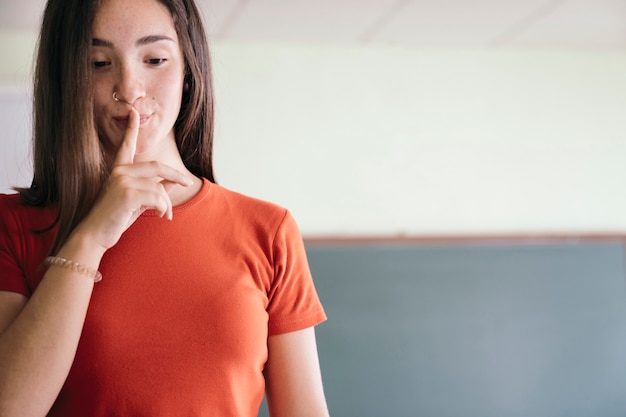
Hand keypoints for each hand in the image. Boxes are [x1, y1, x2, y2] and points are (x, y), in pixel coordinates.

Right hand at [73, 108, 193, 251]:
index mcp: (118, 170)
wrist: (95, 235)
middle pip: (157, 166)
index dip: (131, 128)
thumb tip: (173, 181)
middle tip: (188, 183)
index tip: (134, 111)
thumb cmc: (115, 218)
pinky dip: (164, 209)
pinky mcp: (127, 193)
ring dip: (167, 204)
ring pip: (160, 188)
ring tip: (164, 215)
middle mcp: (119, 172)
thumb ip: (153, 188)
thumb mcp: (136, 200)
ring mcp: (122, 181)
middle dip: (176, 175)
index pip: (127, 145)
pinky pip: (158, 198)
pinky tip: (160, 216)